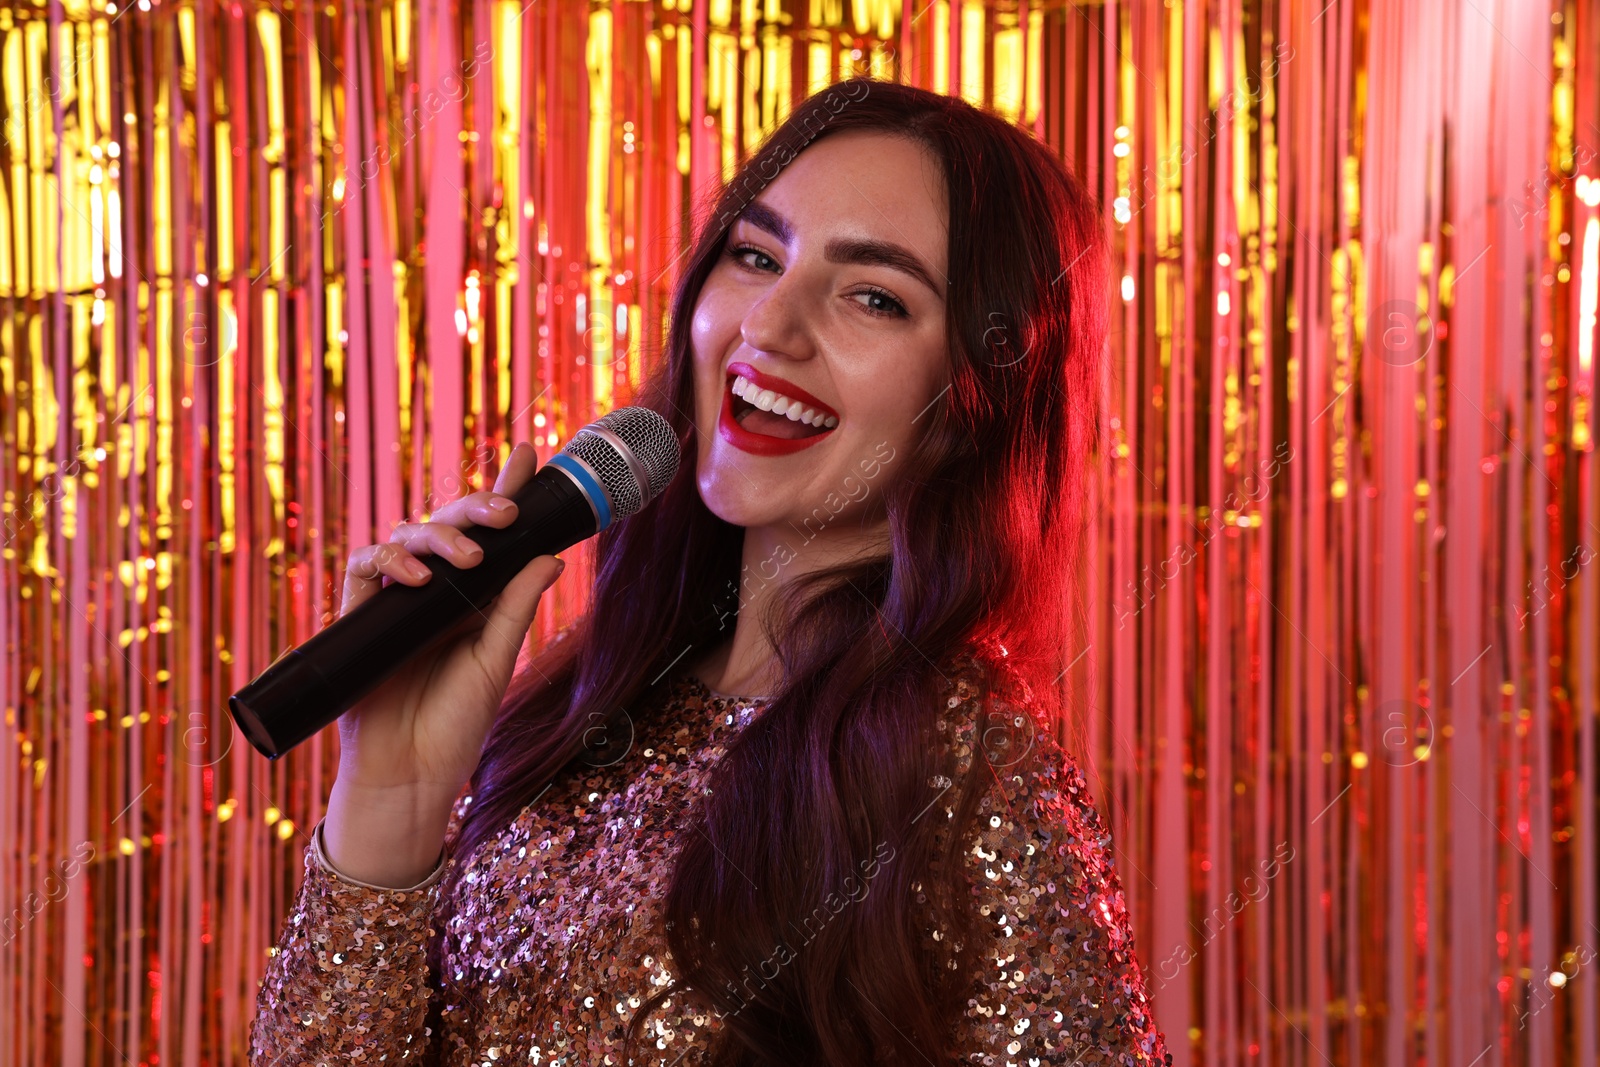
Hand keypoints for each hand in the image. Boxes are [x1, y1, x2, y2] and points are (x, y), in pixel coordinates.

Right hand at [330, 441, 560, 805]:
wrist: (408, 774)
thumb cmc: (454, 725)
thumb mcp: (495, 660)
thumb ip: (515, 606)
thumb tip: (551, 555)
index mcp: (475, 598)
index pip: (490, 536)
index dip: (505, 493)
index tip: (529, 454)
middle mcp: (438, 592)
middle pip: (450, 526)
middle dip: (476, 508)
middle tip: (505, 513)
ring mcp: (397, 601)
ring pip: (409, 537)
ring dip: (440, 536)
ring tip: (467, 558)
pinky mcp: (361, 615)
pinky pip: (367, 567)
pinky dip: (391, 560)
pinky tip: (417, 576)